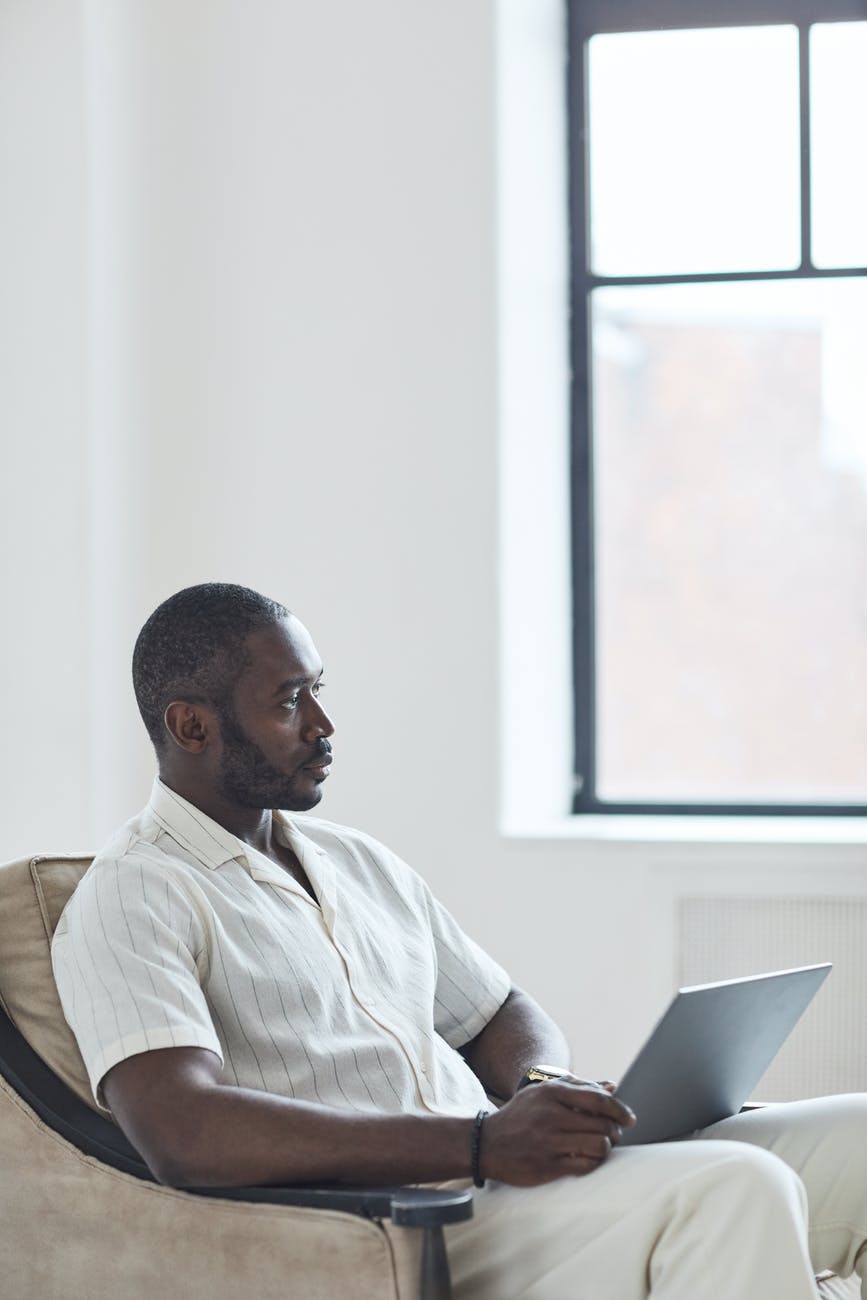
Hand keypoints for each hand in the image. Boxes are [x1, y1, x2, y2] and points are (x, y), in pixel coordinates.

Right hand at [482, 1080, 635, 1186]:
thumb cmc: (520, 1115)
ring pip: (599, 1146)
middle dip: (615, 1131)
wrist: (486, 1143)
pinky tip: (589, 1158)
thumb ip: (578, 1087)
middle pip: (603, 1124)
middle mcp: (551, 1116)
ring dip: (606, 1148)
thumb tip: (612, 1087)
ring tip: (602, 1146)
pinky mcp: (548, 1166)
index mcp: (552, 1093)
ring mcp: (549, 1142)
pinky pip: (585, 1165)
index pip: (598, 1100)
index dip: (620, 1110)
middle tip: (614, 1134)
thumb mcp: (543, 1093)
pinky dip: (593, 1162)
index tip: (630, 1118)